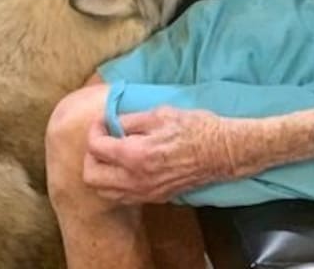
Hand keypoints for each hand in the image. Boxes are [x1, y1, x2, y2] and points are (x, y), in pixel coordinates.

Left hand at [82, 106, 235, 203]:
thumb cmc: (195, 128)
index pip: (95, 147)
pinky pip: (121, 197)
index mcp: (135, 155)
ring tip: (112, 154)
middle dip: (91, 155)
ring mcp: (145, 192)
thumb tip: (111, 122)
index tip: (104, 121)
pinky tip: (125, 167)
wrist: (222, 152)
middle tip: (103, 139)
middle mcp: (135, 179)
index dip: (95, 129)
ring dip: (100, 172)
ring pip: (103, 191)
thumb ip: (130, 120)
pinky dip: (114, 183)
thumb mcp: (160, 114)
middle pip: (91, 176)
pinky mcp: (154, 198)